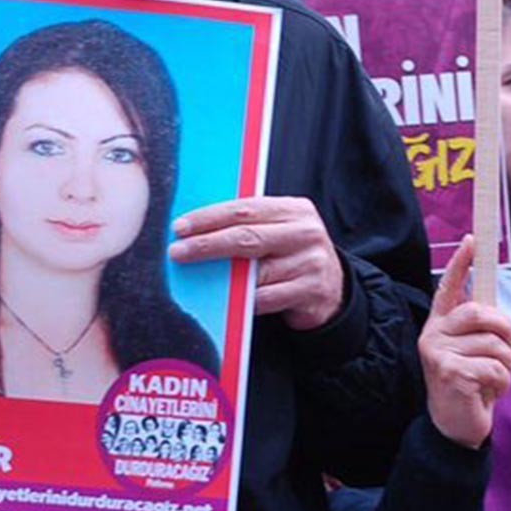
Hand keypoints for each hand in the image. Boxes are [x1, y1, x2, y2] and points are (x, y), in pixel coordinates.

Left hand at [168, 196, 344, 329]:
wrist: (332, 290)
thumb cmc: (292, 256)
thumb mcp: (279, 232)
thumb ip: (249, 226)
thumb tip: (196, 230)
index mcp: (294, 209)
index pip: (244, 209)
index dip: (209, 218)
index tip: (180, 227)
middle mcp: (305, 232)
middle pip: (246, 237)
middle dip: (206, 244)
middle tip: (178, 251)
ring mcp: (310, 262)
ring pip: (255, 272)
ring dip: (221, 277)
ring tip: (196, 277)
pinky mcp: (311, 291)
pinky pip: (266, 298)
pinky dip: (244, 301)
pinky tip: (229, 301)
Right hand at [420, 235, 510, 449]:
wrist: (454, 429)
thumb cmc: (468, 385)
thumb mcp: (471, 353)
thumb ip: (479, 331)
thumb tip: (499, 315)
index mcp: (439, 325)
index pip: (448, 287)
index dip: (462, 263)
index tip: (473, 240)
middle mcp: (433, 335)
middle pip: (480, 313)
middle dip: (505, 331)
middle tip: (510, 350)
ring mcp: (439, 353)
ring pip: (494, 343)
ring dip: (507, 365)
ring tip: (495, 379)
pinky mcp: (451, 373)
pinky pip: (495, 367)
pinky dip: (503, 383)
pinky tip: (489, 393)